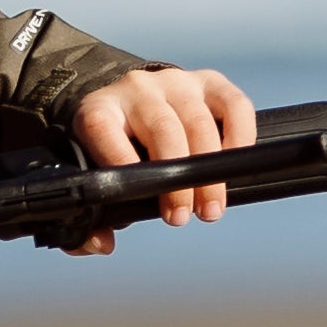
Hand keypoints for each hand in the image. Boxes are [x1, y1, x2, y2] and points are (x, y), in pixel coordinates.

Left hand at [60, 65, 260, 253]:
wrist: (131, 106)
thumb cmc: (113, 154)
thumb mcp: (94, 179)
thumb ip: (85, 223)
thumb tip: (104, 244)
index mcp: (98, 111)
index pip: (102, 128)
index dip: (119, 159)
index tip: (138, 194)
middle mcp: (136, 89)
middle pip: (162, 128)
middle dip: (176, 179)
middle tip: (181, 218)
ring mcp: (175, 82)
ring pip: (199, 122)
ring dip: (209, 172)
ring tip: (210, 210)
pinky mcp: (209, 82)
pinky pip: (234, 104)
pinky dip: (240, 137)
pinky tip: (234, 168)